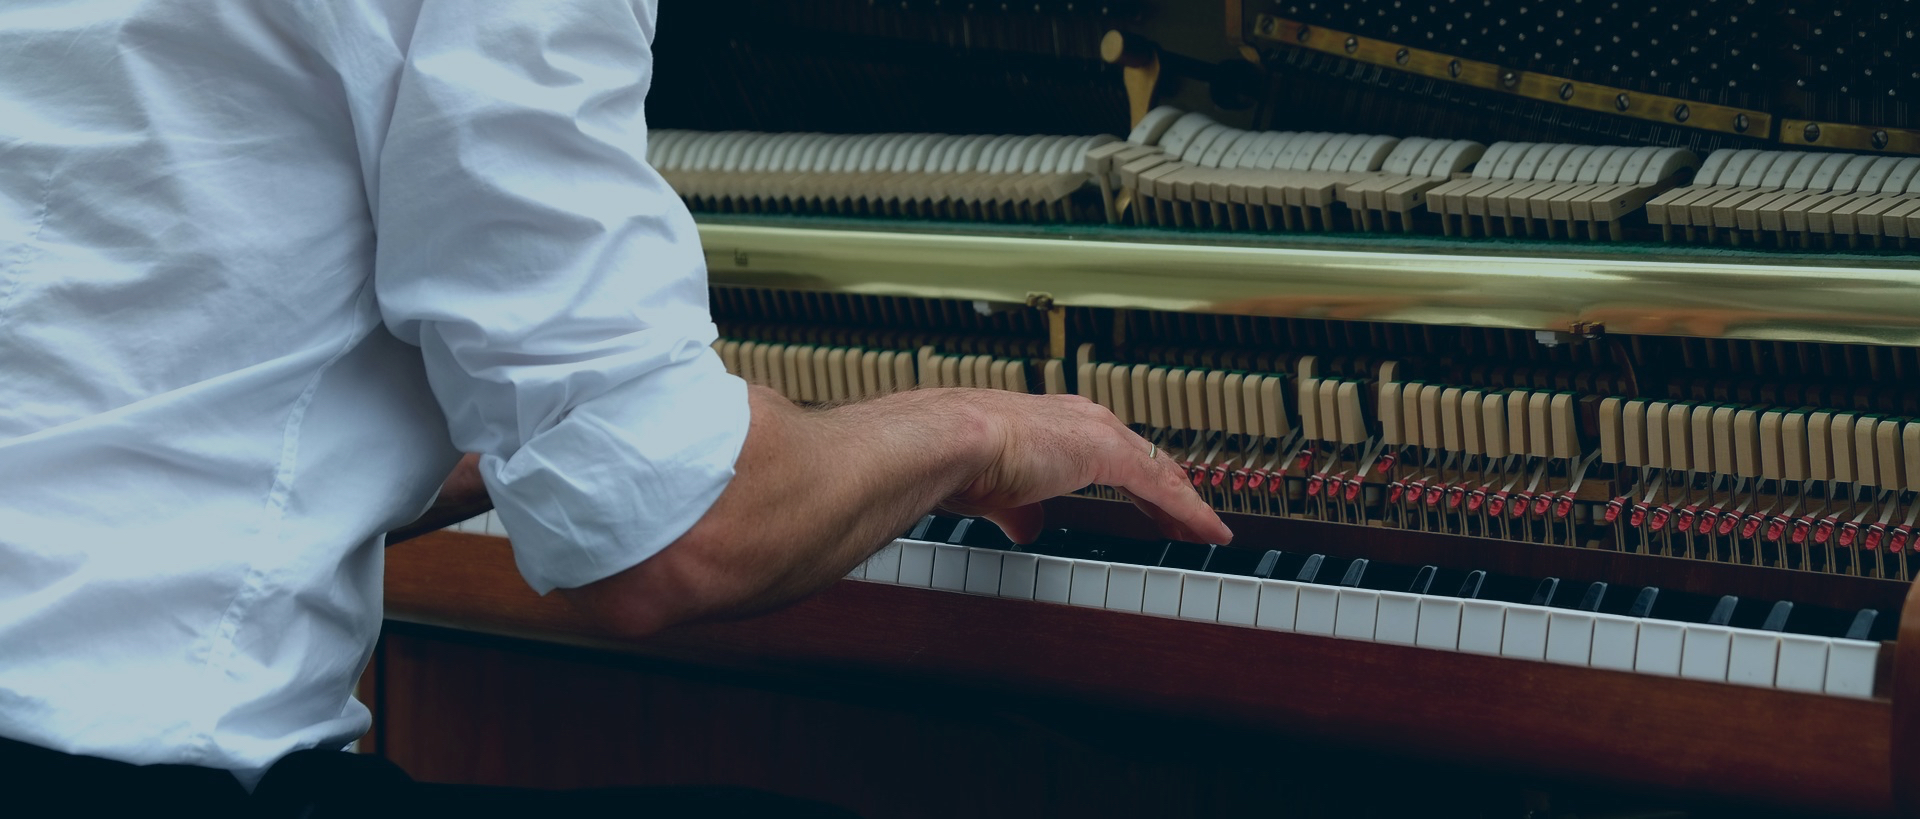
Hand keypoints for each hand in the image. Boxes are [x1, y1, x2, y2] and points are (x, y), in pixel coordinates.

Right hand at [937, 391, 1232, 545]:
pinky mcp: (1108, 452)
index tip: (1154, 507)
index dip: (1137, 484)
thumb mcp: (998, 492)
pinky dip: (1190, 511)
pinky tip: (1207, 531)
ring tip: (1208, 531)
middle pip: (1145, 460)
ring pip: (1159, 472)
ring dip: (1186, 505)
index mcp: (1057, 425)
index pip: (1114, 454)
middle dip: (1170, 494)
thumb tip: (1026, 527)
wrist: (952, 442)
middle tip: (1191, 521)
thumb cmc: (961, 460)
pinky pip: (1162, 487)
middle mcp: (1083, 419)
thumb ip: (1019, 509)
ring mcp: (1098, 432)